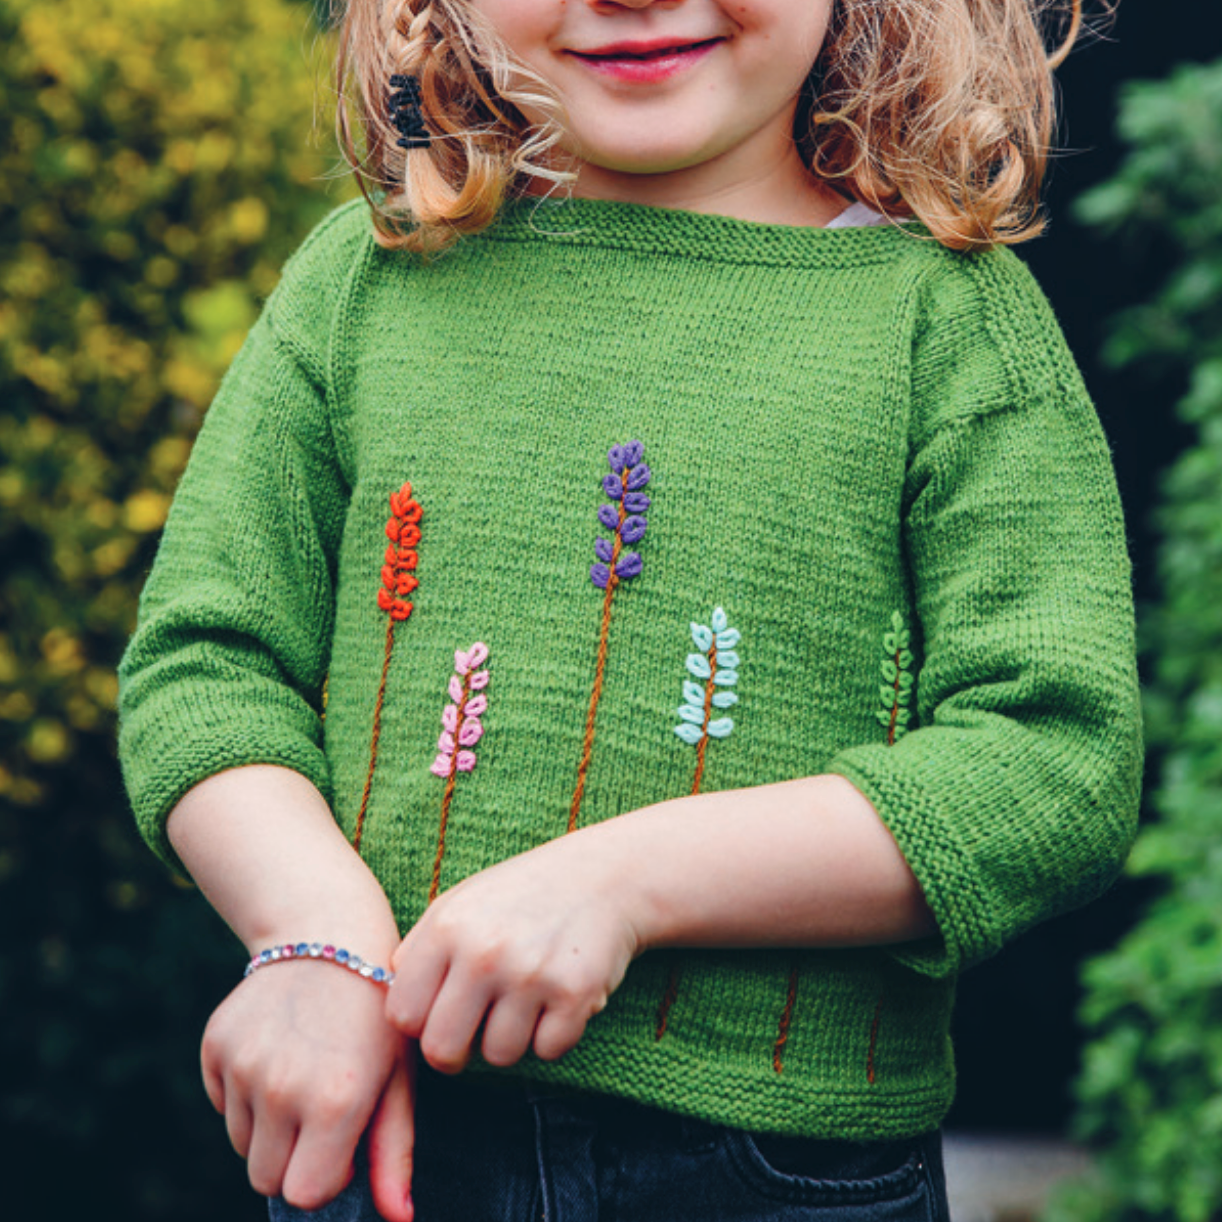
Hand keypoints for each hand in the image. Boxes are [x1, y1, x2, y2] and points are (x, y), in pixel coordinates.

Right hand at [201, 959, 414, 1221]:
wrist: (330, 933)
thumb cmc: (377, 1013)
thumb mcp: (399, 1076)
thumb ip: (394, 1154)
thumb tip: (400, 1219)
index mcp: (334, 1102)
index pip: (304, 1195)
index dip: (327, 1176)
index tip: (344, 1141)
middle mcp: (280, 1089)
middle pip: (267, 1179)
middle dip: (295, 1160)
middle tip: (324, 1110)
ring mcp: (242, 1066)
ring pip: (243, 1144)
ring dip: (271, 1126)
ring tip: (305, 1072)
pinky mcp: (214, 1046)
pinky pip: (223, 1104)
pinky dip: (245, 1093)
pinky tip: (279, 1051)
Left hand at [385, 835, 641, 1072]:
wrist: (605, 876)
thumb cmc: (522, 897)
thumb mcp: (461, 905)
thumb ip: (421, 953)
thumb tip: (392, 1012)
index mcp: (445, 927)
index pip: (402, 1016)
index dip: (420, 1024)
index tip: (440, 1013)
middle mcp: (483, 951)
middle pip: (442, 1051)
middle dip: (458, 1051)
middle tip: (478, 1028)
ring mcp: (530, 974)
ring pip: (499, 1056)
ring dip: (513, 1039)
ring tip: (527, 1000)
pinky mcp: (574, 994)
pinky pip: (548, 1052)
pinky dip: (555, 1036)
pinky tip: (560, 999)